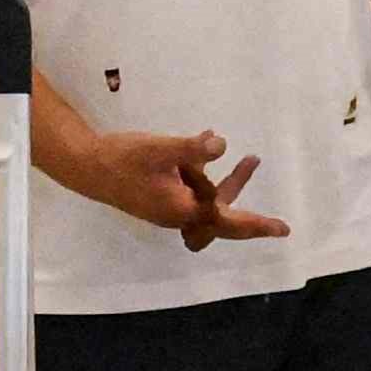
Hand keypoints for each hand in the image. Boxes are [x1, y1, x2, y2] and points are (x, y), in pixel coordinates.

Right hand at [60, 123, 289, 250]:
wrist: (87, 166)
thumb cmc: (124, 160)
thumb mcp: (162, 149)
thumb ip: (193, 148)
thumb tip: (221, 144)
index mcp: (183, 209)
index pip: (228, 220)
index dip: (257, 225)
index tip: (283, 229)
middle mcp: (179, 214)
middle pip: (220, 210)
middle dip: (236, 183)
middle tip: (253, 160)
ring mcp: (169, 206)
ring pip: (205, 195)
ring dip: (219, 175)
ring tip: (230, 147)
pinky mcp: (160, 196)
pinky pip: (191, 186)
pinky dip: (199, 170)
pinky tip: (202, 141)